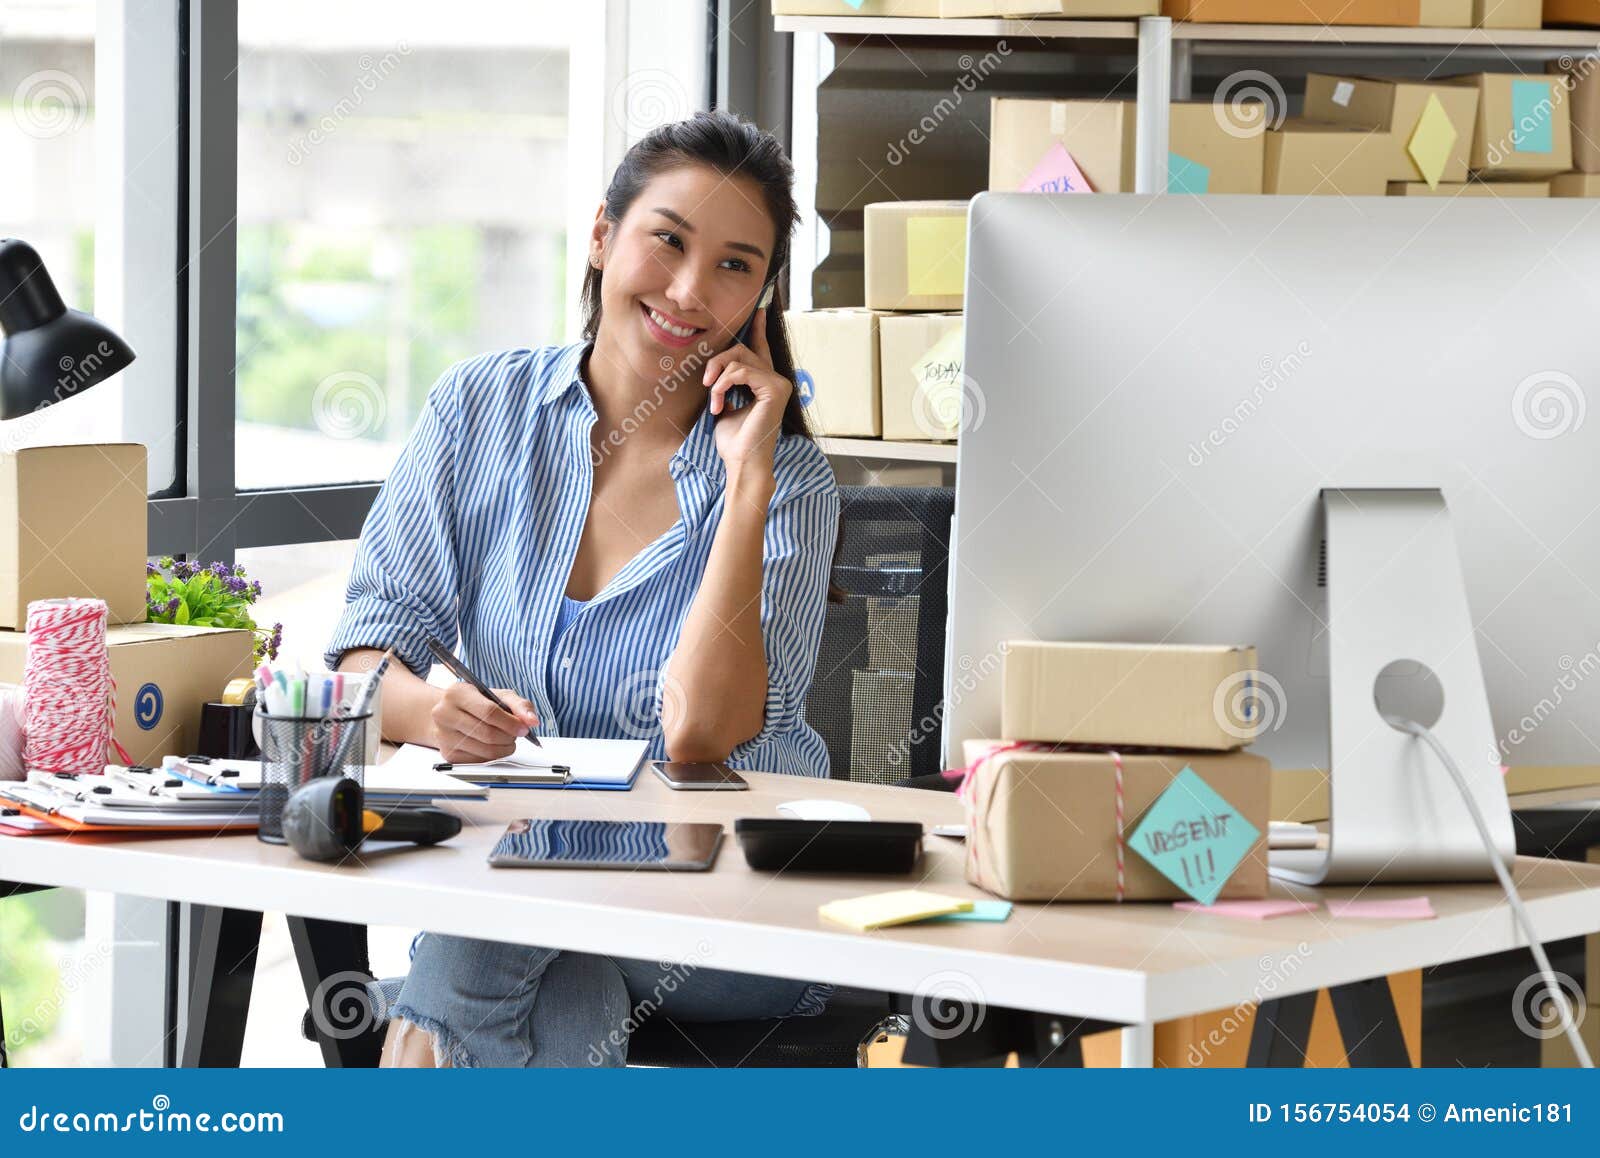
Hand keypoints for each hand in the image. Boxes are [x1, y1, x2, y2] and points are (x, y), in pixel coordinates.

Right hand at [431, 683, 537, 762]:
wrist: (447, 713)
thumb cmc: (475, 702)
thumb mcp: (497, 695)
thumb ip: (518, 705)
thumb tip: (532, 721)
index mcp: (457, 694)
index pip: (489, 712)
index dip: (510, 723)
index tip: (523, 728)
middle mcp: (444, 714)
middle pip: (487, 734)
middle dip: (509, 737)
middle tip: (516, 735)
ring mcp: (444, 736)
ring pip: (485, 751)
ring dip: (504, 749)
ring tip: (507, 740)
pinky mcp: (448, 754)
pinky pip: (479, 761)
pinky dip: (492, 756)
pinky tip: (493, 747)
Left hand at [702, 308, 789, 474]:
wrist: (742, 463)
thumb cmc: (734, 442)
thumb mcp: (726, 404)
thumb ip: (727, 383)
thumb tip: (717, 368)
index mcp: (766, 384)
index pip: (761, 349)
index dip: (758, 329)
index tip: (759, 311)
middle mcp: (777, 381)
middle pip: (741, 350)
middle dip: (717, 363)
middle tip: (707, 384)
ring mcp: (779, 384)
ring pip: (739, 359)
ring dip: (718, 380)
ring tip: (715, 402)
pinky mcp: (775, 389)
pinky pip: (740, 372)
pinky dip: (723, 385)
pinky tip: (719, 403)